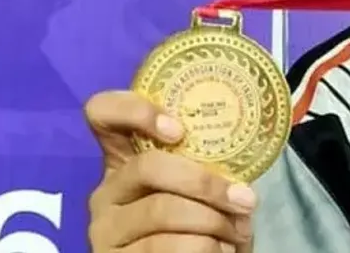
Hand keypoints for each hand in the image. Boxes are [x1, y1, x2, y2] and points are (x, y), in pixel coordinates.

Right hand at [84, 90, 255, 251]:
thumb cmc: (198, 223)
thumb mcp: (198, 190)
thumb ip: (205, 168)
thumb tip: (241, 174)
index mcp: (125, 160)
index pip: (103, 113)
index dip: (134, 111)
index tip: (178, 130)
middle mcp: (107, 190)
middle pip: (148, 166)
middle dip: (205, 182)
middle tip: (245, 199)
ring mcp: (105, 228)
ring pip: (161, 209)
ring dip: (213, 222)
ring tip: (238, 232)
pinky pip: (165, 246)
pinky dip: (205, 248)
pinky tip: (220, 250)